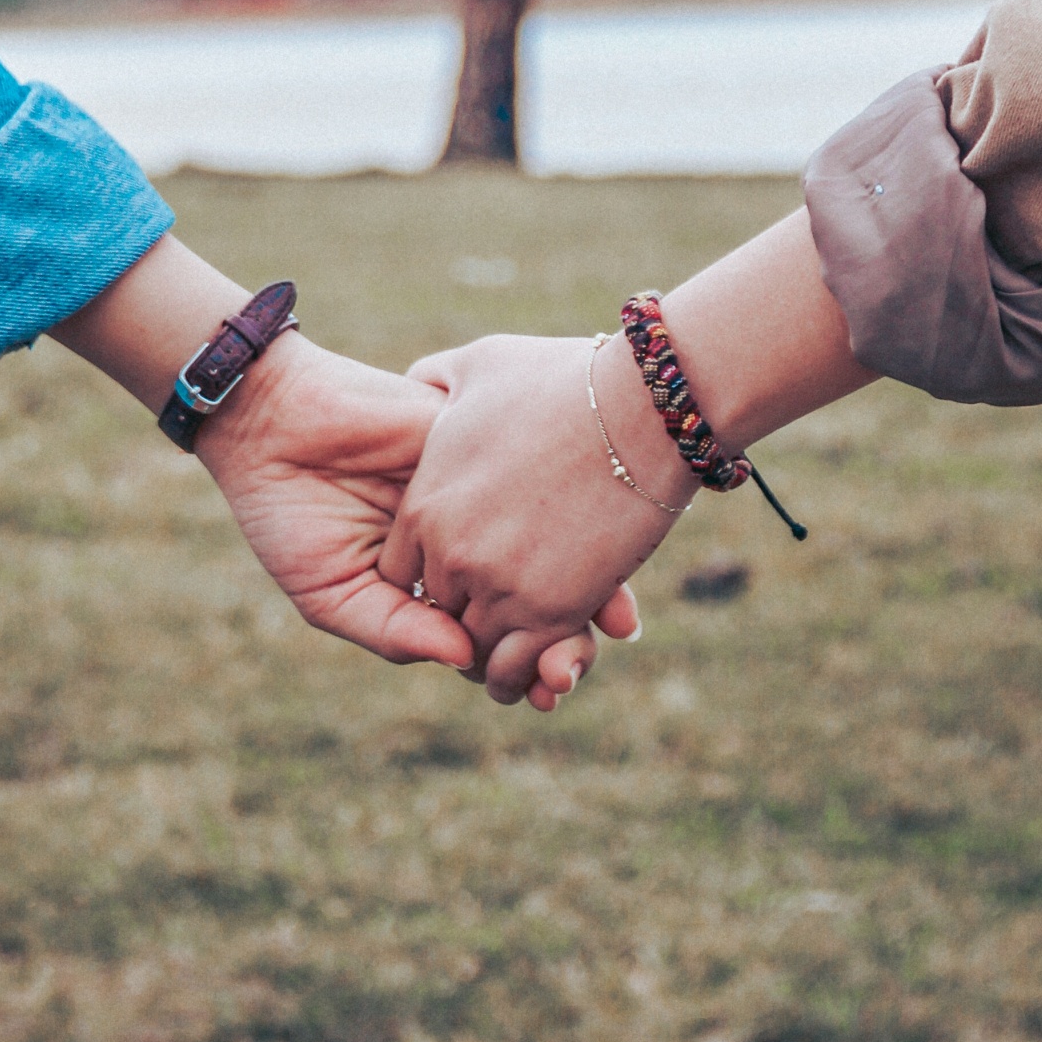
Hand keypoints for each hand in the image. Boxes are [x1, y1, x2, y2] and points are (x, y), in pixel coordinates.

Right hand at [197, 329, 607, 709]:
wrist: (272, 423)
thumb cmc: (289, 513)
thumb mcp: (332, 591)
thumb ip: (394, 629)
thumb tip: (466, 662)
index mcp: (435, 579)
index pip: (495, 630)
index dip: (526, 664)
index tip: (550, 692)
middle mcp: (469, 536)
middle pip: (537, 592)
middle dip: (566, 634)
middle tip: (576, 668)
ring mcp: (482, 490)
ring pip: (553, 540)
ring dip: (588, 583)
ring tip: (608, 626)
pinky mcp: (484, 442)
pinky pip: (540, 479)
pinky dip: (573, 514)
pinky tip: (593, 551)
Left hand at [380, 331, 692, 701]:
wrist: (641, 406)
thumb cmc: (564, 379)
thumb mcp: (479, 366)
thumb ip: (436, 380)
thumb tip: (419, 384)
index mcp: (425, 504)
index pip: (400, 573)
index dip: (429, 575)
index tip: (461, 569)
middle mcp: (451, 554)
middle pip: (437, 614)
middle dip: (462, 613)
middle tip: (494, 610)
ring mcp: (500, 587)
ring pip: (474, 651)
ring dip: (493, 653)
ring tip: (519, 645)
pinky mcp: (552, 612)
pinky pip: (517, 669)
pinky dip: (526, 675)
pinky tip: (544, 664)